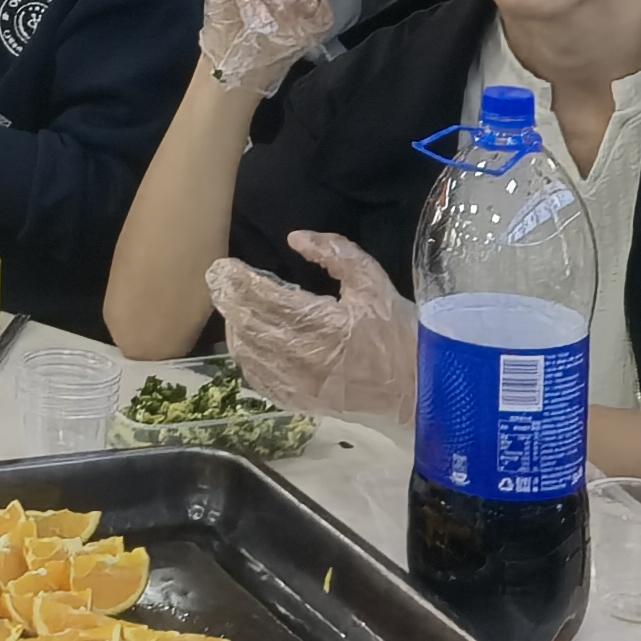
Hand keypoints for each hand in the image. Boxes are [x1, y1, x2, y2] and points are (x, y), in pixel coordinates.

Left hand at [209, 233, 409, 419]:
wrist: (421, 389)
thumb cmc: (399, 333)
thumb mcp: (373, 282)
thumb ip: (335, 254)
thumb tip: (297, 237)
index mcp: (323, 324)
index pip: (266, 298)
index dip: (239, 281)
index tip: (223, 266)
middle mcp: (305, 357)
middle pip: (250, 325)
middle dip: (229, 300)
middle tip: (219, 280)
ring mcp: (300, 385)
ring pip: (249, 354)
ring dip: (235, 327)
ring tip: (231, 307)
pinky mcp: (302, 403)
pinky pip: (260, 381)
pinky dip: (247, 359)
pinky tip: (246, 343)